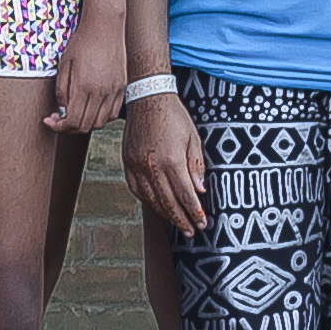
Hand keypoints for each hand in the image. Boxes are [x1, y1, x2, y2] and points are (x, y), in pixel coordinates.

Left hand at [48, 10, 125, 137]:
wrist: (105, 26)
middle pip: (86, 126)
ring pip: (101, 122)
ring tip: (74, 115)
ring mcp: (115, 90)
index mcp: (85, 86)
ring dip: (86, 124)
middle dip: (69, 128)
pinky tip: (90, 109)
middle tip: (58, 119)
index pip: (73, 121)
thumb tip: (62, 110)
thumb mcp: (64, 64)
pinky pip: (112, 112)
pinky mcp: (122, 87)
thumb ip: (62, 90)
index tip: (50, 121)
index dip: (59, 127)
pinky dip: (101, 117)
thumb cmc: (82, 42)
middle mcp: (102, 91)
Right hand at [123, 90, 207, 239]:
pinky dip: (148, 200)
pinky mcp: (128, 163)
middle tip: (190, 231)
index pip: (185, 195)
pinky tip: (157, 206)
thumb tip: (199, 190)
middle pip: (168, 202)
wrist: (147, 98)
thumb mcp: (193, 138)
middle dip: (181, 219)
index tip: (202, 223)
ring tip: (176, 222)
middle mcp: (152, 166)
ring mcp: (137, 166)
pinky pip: (137, 190)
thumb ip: (196, 165)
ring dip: (165, 213)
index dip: (195, 212)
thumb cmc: (173, 116)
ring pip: (151, 199)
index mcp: (172, 160)